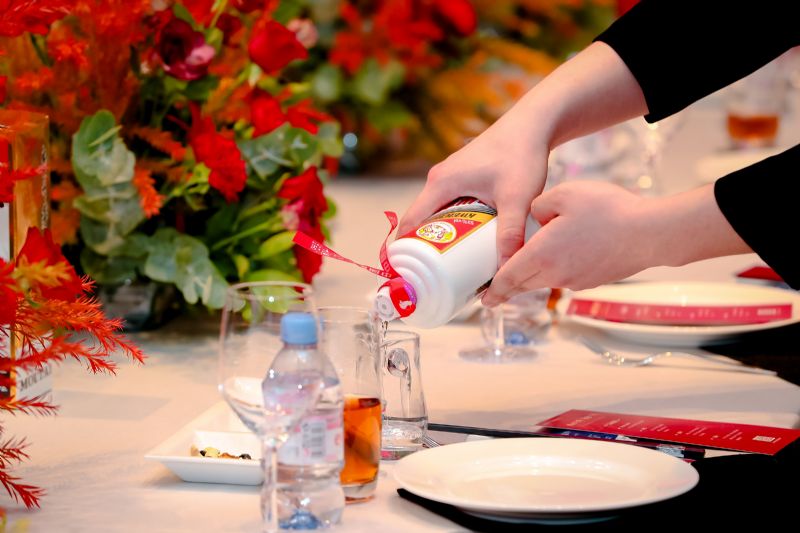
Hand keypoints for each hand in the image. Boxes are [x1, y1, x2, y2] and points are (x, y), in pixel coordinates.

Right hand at [397, 124, 549, 266]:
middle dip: (424, 248)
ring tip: (451, 265)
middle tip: (434, 277)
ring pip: (435, 213)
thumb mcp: (516, 199)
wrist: (532, 125)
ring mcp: (449, 176)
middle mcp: (439, 179)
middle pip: (420, 221)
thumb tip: (508, 270)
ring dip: (439, 236)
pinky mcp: (462, 176)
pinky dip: (451, 224)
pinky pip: (447, 205)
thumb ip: (510, 234)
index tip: (408, 274)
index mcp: (440, 184)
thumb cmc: (521, 155)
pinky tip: (467, 240)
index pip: (410, 223)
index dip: (405, 250)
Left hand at [482, 181, 658, 304]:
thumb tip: (534, 218)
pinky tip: (562, 253)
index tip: (484, 299)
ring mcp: (576, 280)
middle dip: (507, 289)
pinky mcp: (593, 280)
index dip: (494, 290)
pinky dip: (555, 269)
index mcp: (541, 256)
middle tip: (493, 294)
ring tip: (524, 265)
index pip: (508, 278)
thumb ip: (538, 206)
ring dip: (531, 276)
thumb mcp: (564, 194)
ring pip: (544, 280)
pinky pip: (565, 276)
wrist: (650, 233)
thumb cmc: (607, 210)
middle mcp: (556, 274)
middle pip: (523, 284)